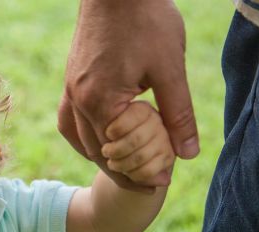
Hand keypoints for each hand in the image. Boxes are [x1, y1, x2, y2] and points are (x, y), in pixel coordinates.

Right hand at [58, 0, 197, 188]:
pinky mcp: (71, 79)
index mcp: (100, 101)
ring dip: (103, 157)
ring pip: (80, 139)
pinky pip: (70, 121)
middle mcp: (78, 100)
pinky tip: (102, 140)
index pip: (119, 154)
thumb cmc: (146, 20)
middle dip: (123, 171)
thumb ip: (178, 115)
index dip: (141, 172)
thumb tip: (187, 154)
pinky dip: (86, 137)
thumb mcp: (170, 68)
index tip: (163, 183)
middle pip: (98, 152)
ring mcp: (70, 89)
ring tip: (128, 168)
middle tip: (150, 182)